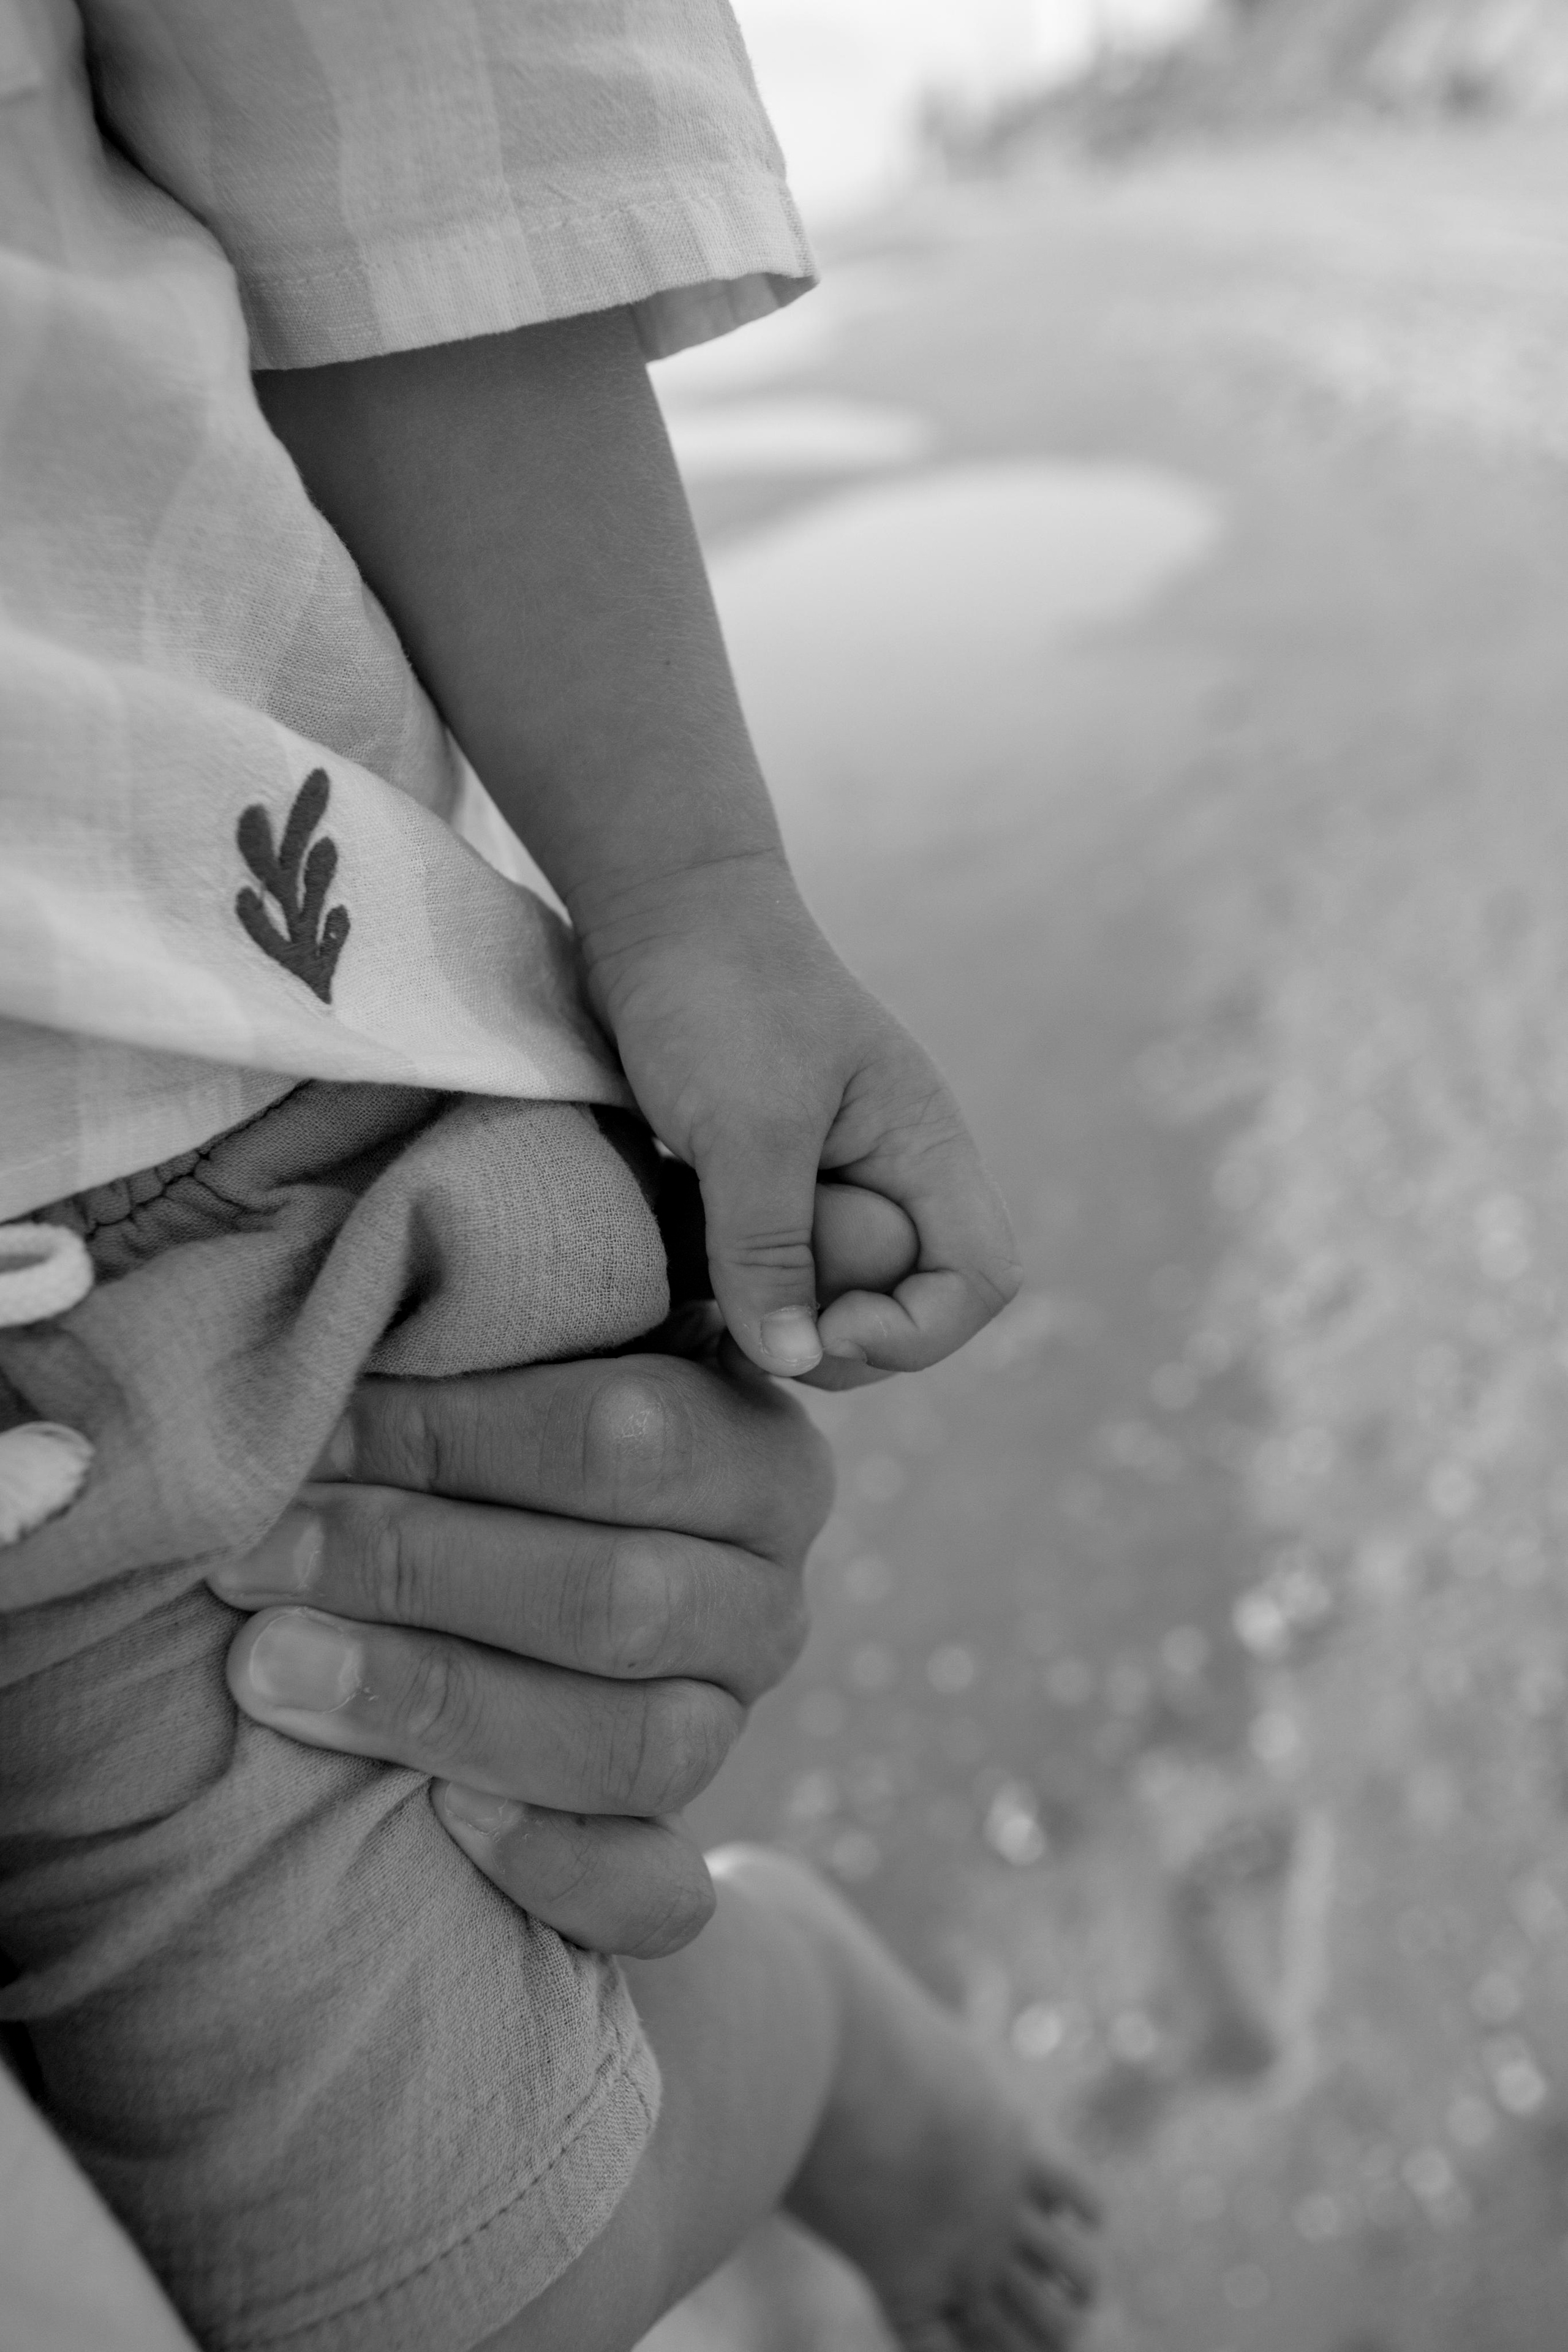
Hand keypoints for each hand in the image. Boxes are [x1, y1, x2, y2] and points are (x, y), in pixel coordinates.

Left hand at [207, 1347, 832, 1956]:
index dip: (448, 1437)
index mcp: (757, 1450)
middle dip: (413, 1571)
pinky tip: (436, 1820)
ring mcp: (731, 1733)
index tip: (302, 1434)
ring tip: (270, 1671)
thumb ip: (462, 1343)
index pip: (625, 1437)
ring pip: (635, 1748)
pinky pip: (654, 1895)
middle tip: (252, 1560)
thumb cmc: (494, 1450)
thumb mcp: (514, 1371)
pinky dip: (549, 1864)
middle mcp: (768, 1598)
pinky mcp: (684, 1855)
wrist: (550, 1583)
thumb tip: (311, 1343)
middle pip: (620, 1597)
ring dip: (436, 1704)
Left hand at [582, 852, 1022, 1382]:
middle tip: (740, 1316)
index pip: (976, 1281)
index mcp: (923, 1149)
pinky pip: (768, 1271)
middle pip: (902, 1306)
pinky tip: (679, 1267)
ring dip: (771, 1315)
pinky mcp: (762, 1187)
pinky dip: (730, 1287)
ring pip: (828, 1299)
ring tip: (699, 1286)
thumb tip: (792, 1360)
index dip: (912, 1331)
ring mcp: (826, 1183)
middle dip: (830, 1335)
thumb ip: (769, 1247)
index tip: (818, 1325)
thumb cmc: (716, 993)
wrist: (652, 908)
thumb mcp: (745, 1126)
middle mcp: (889, 1175)